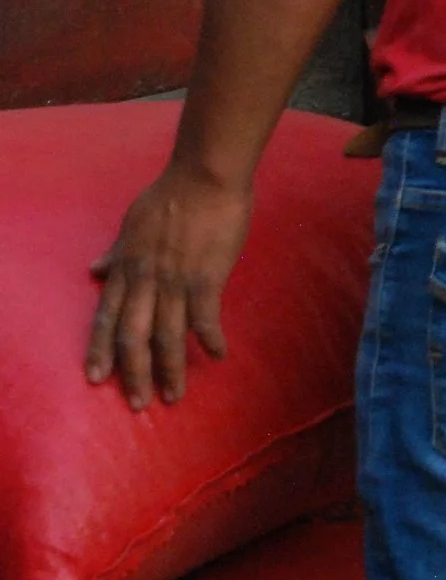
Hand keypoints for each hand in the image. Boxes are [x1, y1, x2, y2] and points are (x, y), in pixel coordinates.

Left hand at [86, 163, 253, 408]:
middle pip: (133, 337)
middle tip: (139, 404)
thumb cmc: (171, 194)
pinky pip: (205, 317)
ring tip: (174, 395)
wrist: (206, 175)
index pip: (106, 317)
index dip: (99, 350)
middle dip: (134, 374)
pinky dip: (210, 338)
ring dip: (170, 368)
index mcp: (127, 268)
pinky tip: (217, 354)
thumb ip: (117, 251)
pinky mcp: (207, 276)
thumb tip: (95, 269)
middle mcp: (145, 280)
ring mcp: (175, 280)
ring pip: (167, 335)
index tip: (97, 379)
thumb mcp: (132, 223)